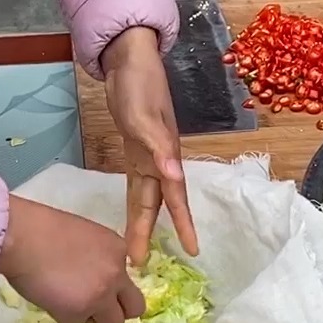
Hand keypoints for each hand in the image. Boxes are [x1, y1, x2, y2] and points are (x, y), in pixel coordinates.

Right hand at [0, 197, 144, 322]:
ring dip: (94, 319)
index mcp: (118, 250)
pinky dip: (64, 317)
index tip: (94, 286)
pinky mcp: (79, 313)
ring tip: (69, 303)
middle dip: (118, 312)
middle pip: (135, 308)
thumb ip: (98, 259)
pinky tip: (50, 298)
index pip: (129, 281)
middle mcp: (116, 274)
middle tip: (96, 309)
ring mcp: (100, 296)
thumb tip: (94, 280)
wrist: (21, 236)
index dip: (112, 288)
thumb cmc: (42, 229)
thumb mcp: (85, 238)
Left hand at [102, 27, 199, 265]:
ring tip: (136, 249)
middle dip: (151, 232)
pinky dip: (137, 201)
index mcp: (164, 154)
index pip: (175, 196)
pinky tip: (135, 213)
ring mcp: (147, 154)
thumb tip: (175, 175)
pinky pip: (138, 183)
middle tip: (142, 263)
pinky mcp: (135, 148)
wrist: (129, 59)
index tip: (193, 250)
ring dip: (142, 222)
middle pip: (157, 203)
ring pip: (146, 196)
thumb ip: (157, 145)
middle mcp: (159, 158)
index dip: (184, 223)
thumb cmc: (138, 83)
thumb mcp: (143, 114)